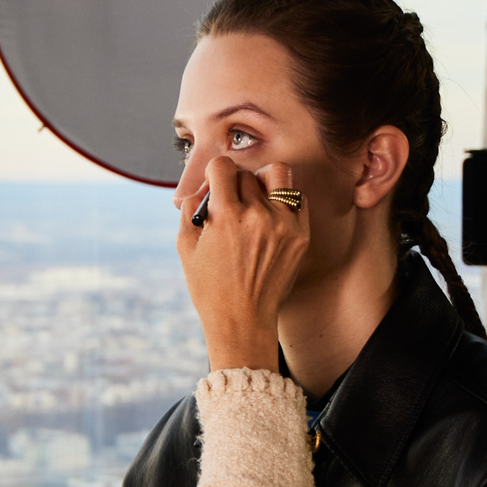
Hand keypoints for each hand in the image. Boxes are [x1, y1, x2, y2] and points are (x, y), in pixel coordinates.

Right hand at [175, 155, 307, 372]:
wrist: (242, 321)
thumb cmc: (210, 287)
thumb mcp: (185, 246)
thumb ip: (191, 207)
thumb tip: (205, 186)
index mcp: (226, 216)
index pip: (223, 165)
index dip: (215, 174)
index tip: (215, 187)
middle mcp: (257, 216)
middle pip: (247, 174)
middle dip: (236, 185)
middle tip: (232, 206)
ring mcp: (283, 224)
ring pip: (278, 175)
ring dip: (265, 181)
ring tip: (257, 200)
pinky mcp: (301, 235)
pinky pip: (298, 198)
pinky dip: (284, 201)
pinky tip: (272, 217)